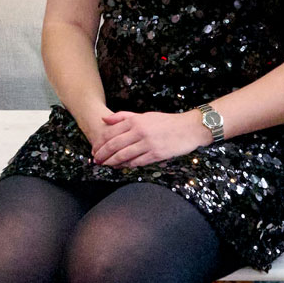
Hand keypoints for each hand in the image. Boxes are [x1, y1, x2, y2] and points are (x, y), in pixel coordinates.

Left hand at [91, 109, 208, 167]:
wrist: (189, 128)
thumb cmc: (166, 122)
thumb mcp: (145, 115)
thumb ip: (124, 116)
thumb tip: (104, 119)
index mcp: (136, 120)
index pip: (111, 132)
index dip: (100, 143)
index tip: (94, 149)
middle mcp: (140, 131)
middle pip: (114, 145)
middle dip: (102, 154)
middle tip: (95, 161)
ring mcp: (148, 143)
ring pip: (123, 155)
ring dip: (111, 162)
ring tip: (105, 165)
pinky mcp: (156, 154)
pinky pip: (136, 162)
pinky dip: (126, 165)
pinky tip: (120, 167)